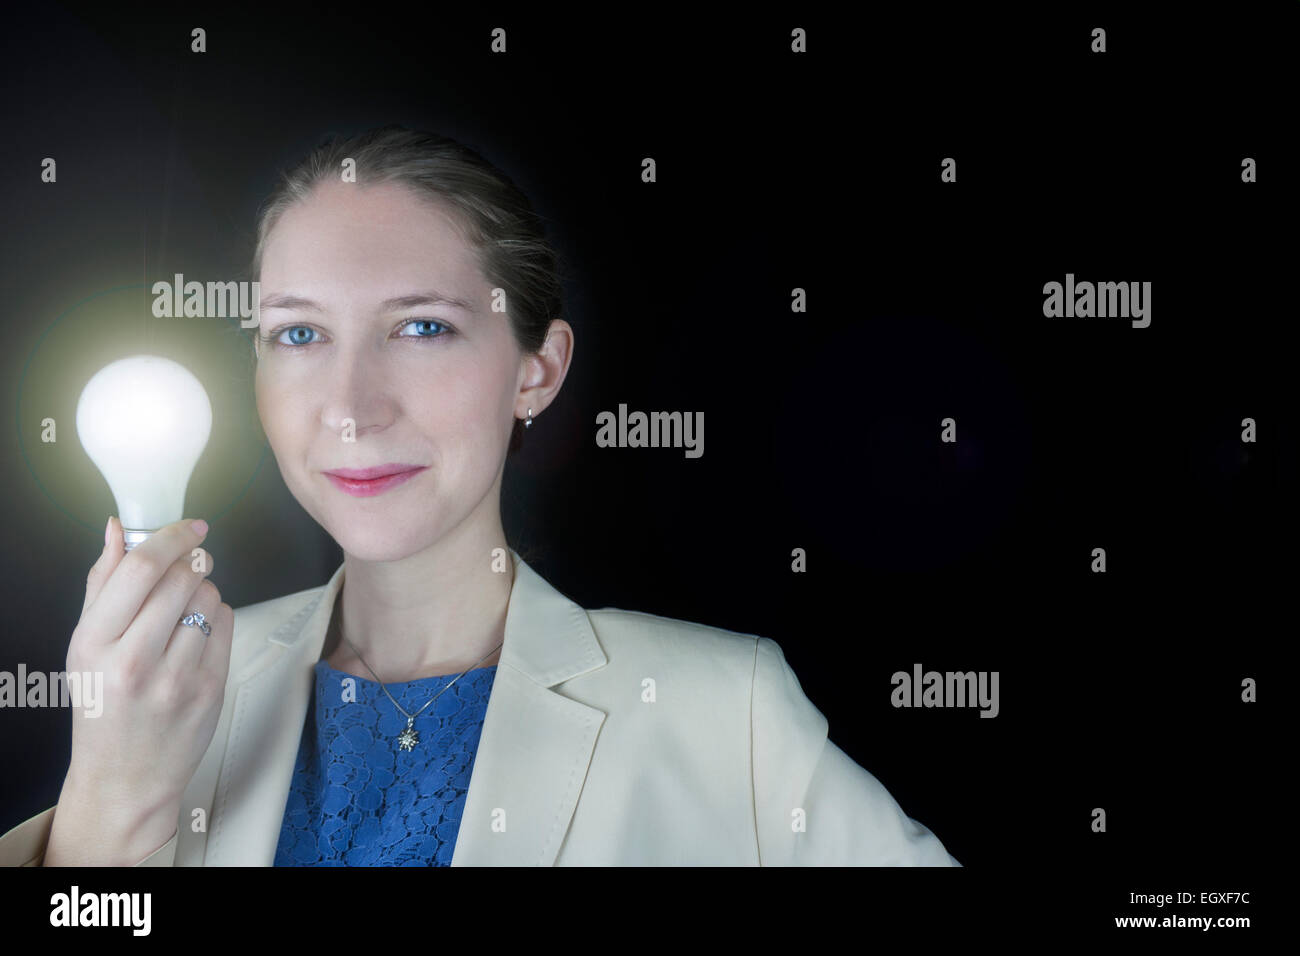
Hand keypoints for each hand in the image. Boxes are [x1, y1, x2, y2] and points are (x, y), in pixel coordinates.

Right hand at [43, 517, 232, 864]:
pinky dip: (215, 618)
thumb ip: (102, 582)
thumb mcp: (84, 646)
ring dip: (202, 591)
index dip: (173, 536)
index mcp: (95, 643)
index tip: (189, 526)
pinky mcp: (211, 689)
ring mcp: (177, 677)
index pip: (142, 568)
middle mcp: (134, 660)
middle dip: (190, 562)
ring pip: (209, 598)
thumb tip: (117, 528)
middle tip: (187, 568)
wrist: (126, 776)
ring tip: (182, 613)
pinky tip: (196, 635)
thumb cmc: (103, 704)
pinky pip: (226, 624)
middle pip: (182, 578)